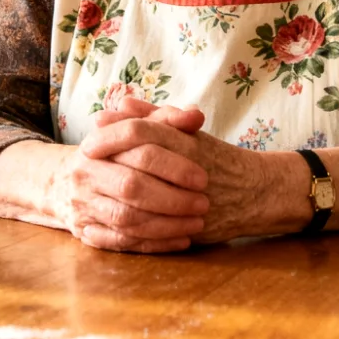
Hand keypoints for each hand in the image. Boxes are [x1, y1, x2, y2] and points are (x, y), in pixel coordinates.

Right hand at [50, 108, 210, 253]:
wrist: (64, 183)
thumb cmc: (114, 155)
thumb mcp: (134, 132)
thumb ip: (166, 120)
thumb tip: (196, 117)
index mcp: (98, 141)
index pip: (135, 144)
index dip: (172, 161)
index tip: (202, 177)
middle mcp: (85, 171)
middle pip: (131, 185)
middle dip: (172, 198)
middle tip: (203, 204)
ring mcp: (82, 203)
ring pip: (126, 218)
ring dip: (166, 224)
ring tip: (197, 223)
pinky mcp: (84, 231)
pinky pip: (121, 242)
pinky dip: (154, 244)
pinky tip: (180, 240)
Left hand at [83, 100, 294, 244]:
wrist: (256, 192)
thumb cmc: (218, 159)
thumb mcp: (188, 133)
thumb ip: (154, 117)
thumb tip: (118, 104)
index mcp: (184, 141)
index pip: (139, 132)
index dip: (110, 136)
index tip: (88, 143)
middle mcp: (185, 167)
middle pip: (134, 165)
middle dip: (104, 168)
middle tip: (81, 169)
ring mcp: (187, 199)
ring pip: (139, 203)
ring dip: (109, 203)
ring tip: (90, 200)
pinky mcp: (189, 227)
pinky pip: (149, 234)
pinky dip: (121, 233)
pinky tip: (102, 228)